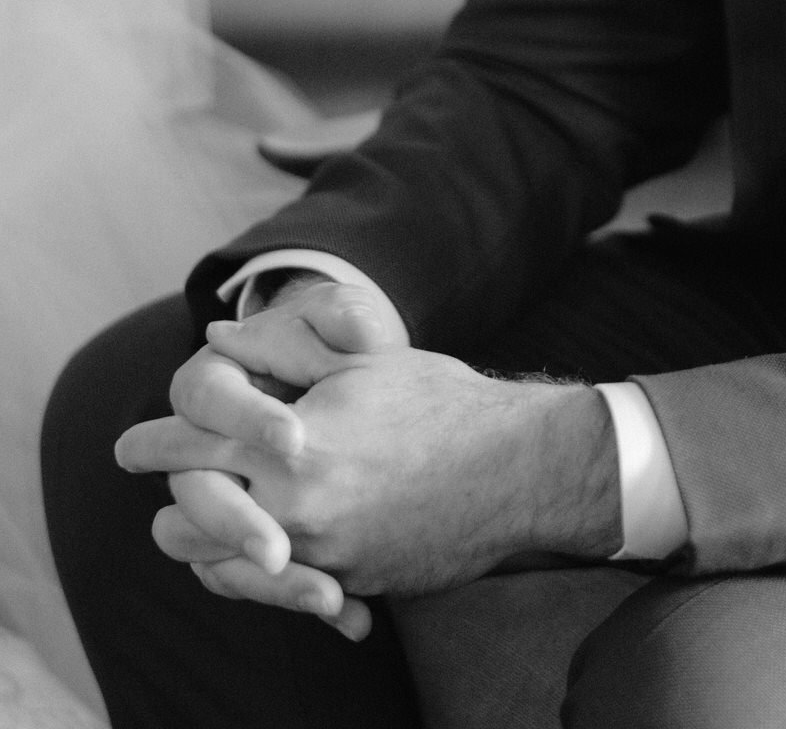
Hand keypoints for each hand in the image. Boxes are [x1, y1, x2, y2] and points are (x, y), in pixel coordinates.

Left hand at [118, 299, 622, 602]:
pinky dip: (269, 571)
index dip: (154, 441)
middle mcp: (295, 509)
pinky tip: (279, 544)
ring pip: (224, 568)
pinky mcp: (351, 583)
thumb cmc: (441, 400)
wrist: (518, 467)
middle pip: (185, 524)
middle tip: (171, 484)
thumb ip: (283, 348)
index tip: (131, 443)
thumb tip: (216, 334)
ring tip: (218, 517)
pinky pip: (283, 589)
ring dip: (214, 543)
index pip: (191, 446)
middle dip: (175, 501)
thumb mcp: (361, 358)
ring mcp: (322, 554)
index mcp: (289, 445)